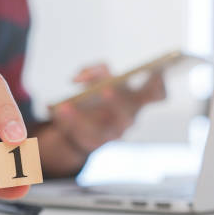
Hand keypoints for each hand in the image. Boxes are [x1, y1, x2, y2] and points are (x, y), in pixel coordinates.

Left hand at [50, 63, 165, 151]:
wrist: (85, 123)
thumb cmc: (99, 94)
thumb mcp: (99, 78)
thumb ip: (94, 71)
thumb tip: (78, 79)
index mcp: (137, 99)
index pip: (157, 95)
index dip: (158, 85)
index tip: (153, 71)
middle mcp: (130, 117)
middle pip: (129, 114)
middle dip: (118, 102)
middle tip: (106, 90)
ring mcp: (113, 133)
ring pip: (101, 130)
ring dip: (83, 118)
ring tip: (65, 106)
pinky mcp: (96, 143)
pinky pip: (81, 134)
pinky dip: (66, 121)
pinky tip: (55, 110)